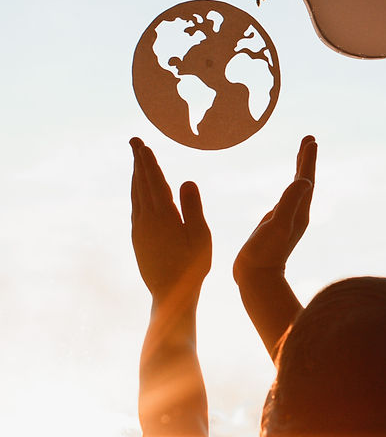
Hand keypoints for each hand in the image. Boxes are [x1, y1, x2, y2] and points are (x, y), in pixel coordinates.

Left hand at [130, 138, 211, 301]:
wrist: (170, 294)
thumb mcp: (200, 236)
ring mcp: (139, 229)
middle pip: (140, 184)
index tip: (142, 145)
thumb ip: (193, 207)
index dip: (148, 162)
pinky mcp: (137, 239)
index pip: (154, 181)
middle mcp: (146, 219)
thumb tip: (186, 179)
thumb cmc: (192, 266)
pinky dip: (137, 193)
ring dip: (136, 176)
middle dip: (138, 162)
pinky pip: (135, 208)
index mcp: (163, 215)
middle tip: (134, 142)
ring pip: (136, 195)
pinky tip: (140, 193)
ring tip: (137, 162)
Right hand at [233, 135, 316, 282]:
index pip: (306, 180)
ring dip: (301, 170)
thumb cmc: (265, 253)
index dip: (308, 160)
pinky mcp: (277, 224)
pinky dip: (289, 186)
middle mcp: (298, 214)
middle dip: (307, 159)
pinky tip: (288, 186)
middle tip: (309, 139)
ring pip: (298, 188)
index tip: (311, 140)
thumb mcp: (278, 225)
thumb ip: (289, 203)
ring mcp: (288, 219)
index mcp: (300, 211)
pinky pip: (287, 198)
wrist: (256, 278)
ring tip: (302, 153)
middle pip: (305, 181)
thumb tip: (305, 181)